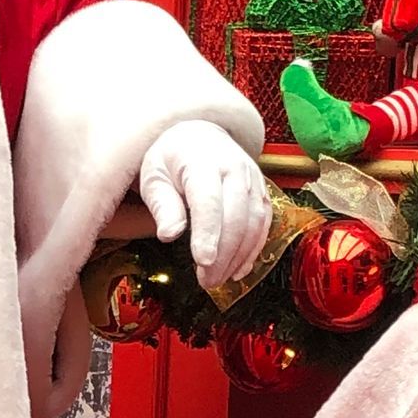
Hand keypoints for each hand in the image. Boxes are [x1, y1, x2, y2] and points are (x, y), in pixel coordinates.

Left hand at [138, 121, 270, 287]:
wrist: (198, 135)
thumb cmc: (171, 159)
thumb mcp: (153, 177)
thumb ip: (161, 205)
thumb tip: (169, 234)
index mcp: (203, 161)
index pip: (209, 201)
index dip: (208, 234)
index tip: (203, 262)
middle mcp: (235, 168)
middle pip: (237, 216)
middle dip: (224, 254)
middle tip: (207, 281)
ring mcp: (253, 179)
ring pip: (255, 223)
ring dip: (239, 257)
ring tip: (219, 280)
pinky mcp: (261, 192)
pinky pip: (264, 223)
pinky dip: (253, 250)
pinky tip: (238, 270)